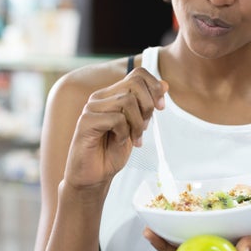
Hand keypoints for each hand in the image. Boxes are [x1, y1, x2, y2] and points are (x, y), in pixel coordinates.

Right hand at [64, 67, 167, 188]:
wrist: (94, 176)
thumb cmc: (112, 152)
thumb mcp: (136, 127)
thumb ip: (146, 106)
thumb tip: (164, 85)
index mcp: (112, 94)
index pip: (137, 74)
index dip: (154, 87)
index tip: (161, 107)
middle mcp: (100, 97)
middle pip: (134, 84)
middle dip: (147, 106)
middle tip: (145, 128)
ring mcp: (91, 108)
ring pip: (126, 100)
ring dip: (137, 123)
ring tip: (133, 138)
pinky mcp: (86, 122)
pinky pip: (116, 118)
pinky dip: (124, 133)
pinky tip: (118, 142)